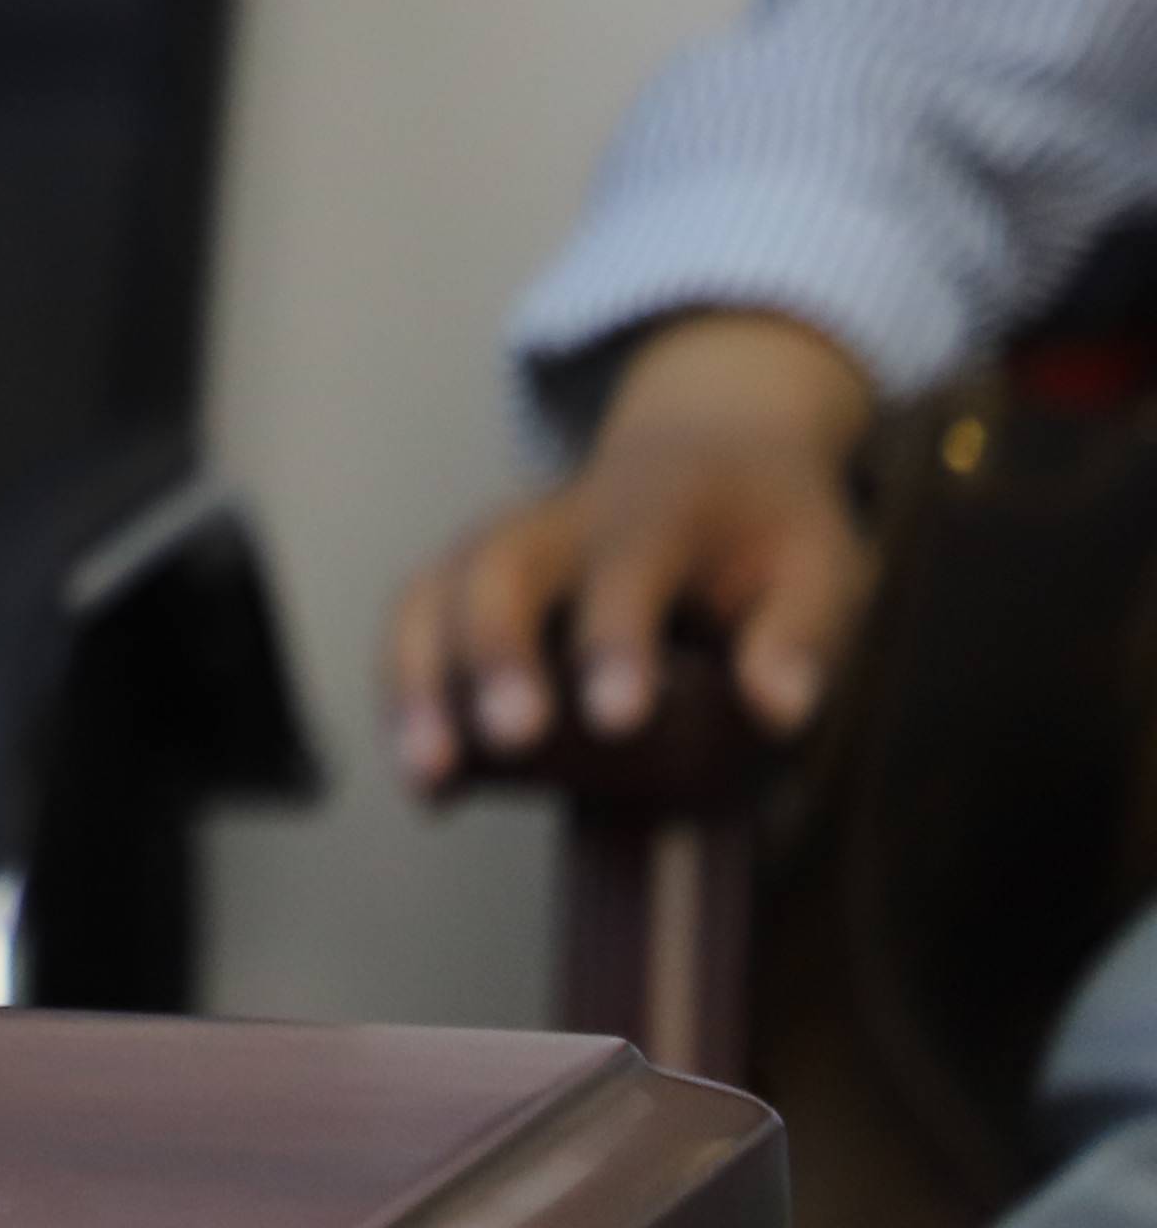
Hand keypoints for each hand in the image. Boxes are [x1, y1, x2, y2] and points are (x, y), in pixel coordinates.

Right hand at [387, 309, 877, 792]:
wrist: (703, 445)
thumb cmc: (768, 527)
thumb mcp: (822, 565)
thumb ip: (801, 634)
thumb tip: (778, 712)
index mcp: (658, 510)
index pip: (628, 572)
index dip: (618, 643)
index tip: (618, 721)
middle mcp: (560, 520)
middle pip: (500, 570)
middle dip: (496, 653)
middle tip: (509, 738)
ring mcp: (500, 542)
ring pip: (434, 594)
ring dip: (421, 684)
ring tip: (429, 778)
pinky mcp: (466, 577)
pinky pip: (414, 623)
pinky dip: (405, 697)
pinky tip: (425, 782)